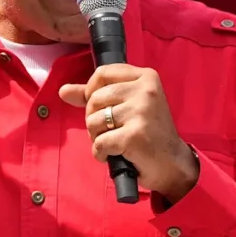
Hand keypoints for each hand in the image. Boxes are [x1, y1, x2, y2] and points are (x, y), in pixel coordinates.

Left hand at [59, 64, 198, 202]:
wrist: (173, 163)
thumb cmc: (148, 132)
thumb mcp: (126, 106)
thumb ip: (95, 95)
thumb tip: (63, 90)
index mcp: (145, 77)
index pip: (102, 73)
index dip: (91, 91)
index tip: (100, 107)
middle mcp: (145, 90)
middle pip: (94, 98)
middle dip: (93, 119)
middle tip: (110, 130)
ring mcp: (141, 112)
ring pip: (93, 121)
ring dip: (96, 137)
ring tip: (114, 142)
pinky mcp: (135, 135)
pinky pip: (99, 143)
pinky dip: (101, 153)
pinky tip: (114, 155)